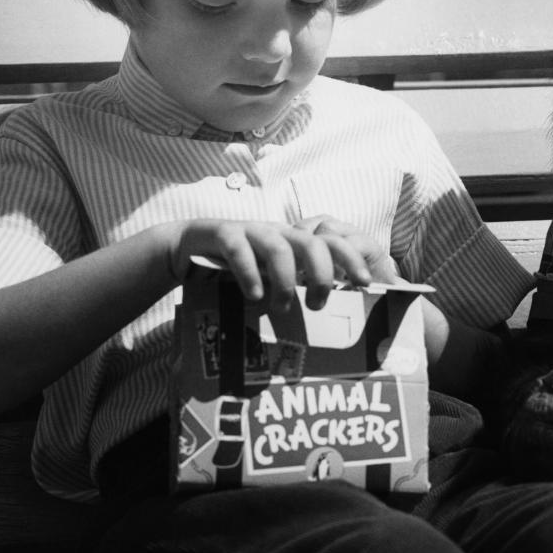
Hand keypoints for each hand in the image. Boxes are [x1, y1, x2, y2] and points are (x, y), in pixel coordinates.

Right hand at [170, 217, 387, 312]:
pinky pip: (239, 247)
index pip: (332, 242)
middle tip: (318, 305)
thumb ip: (295, 289)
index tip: (365, 284)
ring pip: (278, 246)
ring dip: (285, 280)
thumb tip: (328, 322)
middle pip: (311, 243)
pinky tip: (254, 296)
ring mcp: (250, 230)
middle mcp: (278, 232)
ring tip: (282, 308)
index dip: (351, 259)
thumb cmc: (237, 268)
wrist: (187, 248)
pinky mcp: (222, 233)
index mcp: (294, 242)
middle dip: (322, 274)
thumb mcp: (270, 278)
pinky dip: (249, 273)